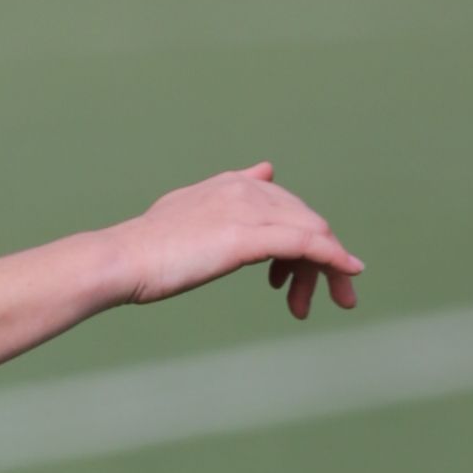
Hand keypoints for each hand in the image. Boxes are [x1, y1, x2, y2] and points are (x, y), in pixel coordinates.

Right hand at [110, 162, 361, 319]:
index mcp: (232, 183)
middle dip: (322, 260)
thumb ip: (227, 196)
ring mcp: (249, 211)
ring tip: (333, 301)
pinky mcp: (249, 237)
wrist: (123, 259)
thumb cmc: (146, 249)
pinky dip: (334, 259)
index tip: (290, 276)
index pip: (287, 206)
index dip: (300, 238)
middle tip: (320, 300)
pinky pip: (307, 245)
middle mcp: (246, 189)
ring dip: (330, 270)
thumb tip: (264, 171)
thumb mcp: (189, 211)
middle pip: (306, 220)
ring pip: (312, 234)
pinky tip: (349, 273)